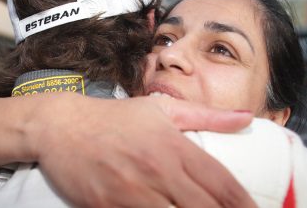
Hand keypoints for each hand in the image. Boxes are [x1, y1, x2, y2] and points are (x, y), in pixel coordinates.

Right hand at [32, 94, 255, 207]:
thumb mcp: (162, 108)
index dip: (244, 205)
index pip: (221, 182)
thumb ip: (207, 117)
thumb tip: (246, 117)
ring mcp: (132, 192)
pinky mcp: (107, 207)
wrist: (61, 126)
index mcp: (175, 146)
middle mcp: (158, 170)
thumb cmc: (114, 118)